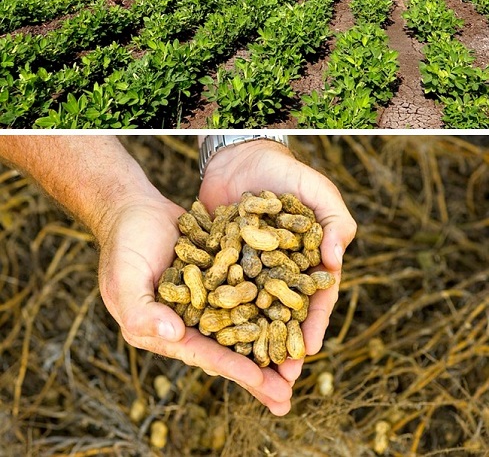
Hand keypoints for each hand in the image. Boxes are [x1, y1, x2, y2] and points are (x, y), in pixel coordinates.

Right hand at [97, 192, 293, 415]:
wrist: (134, 208)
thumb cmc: (123, 245)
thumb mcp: (124, 279)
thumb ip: (142, 312)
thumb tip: (174, 337)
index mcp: (164, 331)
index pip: (203, 354)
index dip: (233, 369)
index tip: (264, 382)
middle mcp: (188, 321)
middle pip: (228, 349)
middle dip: (257, 373)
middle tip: (288, 396)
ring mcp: (207, 298)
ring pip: (243, 324)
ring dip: (268, 343)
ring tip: (297, 364)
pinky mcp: (220, 274)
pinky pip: (246, 291)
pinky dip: (267, 302)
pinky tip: (292, 313)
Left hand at [199, 139, 356, 396]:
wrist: (240, 155)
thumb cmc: (285, 172)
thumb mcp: (317, 191)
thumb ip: (334, 222)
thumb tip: (336, 262)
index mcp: (308, 260)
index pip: (315, 299)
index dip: (313, 326)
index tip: (308, 353)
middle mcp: (279, 272)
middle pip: (283, 316)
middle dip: (282, 349)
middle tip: (279, 384)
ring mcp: (250, 271)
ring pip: (251, 313)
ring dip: (251, 344)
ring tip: (247, 375)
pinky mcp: (222, 264)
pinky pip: (221, 294)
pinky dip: (219, 316)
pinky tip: (212, 339)